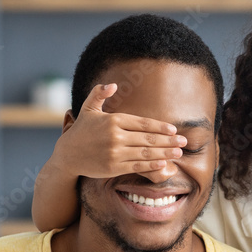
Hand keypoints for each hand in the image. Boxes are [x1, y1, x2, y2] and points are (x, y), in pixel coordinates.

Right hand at [52, 83, 187, 182]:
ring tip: (178, 153)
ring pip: (145, 153)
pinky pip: (137, 166)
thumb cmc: (81, 131)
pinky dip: (151, 165)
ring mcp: (115, 153)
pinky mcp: (113, 167)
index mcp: (113, 120)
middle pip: (148, 139)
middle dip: (168, 140)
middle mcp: (115, 136)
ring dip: (165, 153)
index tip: (174, 129)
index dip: (160, 127)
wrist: (67, 155)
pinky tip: (163, 163)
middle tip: (184, 142)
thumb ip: (99, 94)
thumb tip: (113, 84)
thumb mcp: (88, 108)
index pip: (143, 123)